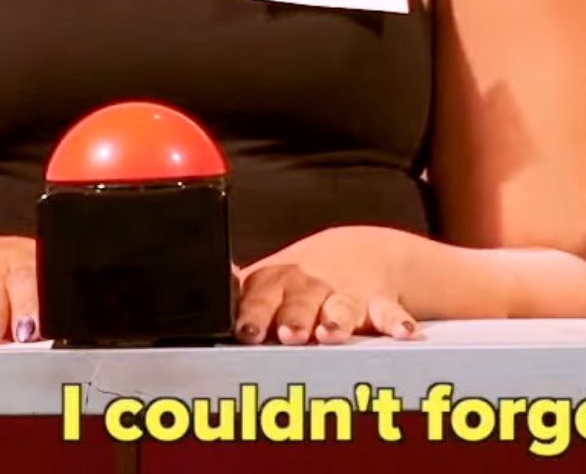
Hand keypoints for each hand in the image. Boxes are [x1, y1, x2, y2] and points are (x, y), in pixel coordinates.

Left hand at [235, 225, 419, 344]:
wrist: (359, 251)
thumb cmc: (299, 280)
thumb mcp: (264, 281)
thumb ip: (233, 294)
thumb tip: (183, 294)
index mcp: (276, 281)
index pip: (259, 295)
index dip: (252, 313)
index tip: (246, 331)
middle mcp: (309, 286)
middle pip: (301, 299)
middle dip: (294, 316)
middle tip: (290, 333)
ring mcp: (344, 294)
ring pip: (341, 305)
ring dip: (336, 319)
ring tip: (331, 333)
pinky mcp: (378, 304)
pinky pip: (390, 312)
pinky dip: (397, 321)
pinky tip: (403, 332)